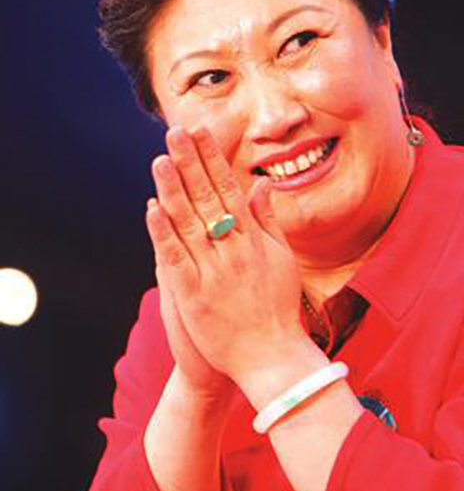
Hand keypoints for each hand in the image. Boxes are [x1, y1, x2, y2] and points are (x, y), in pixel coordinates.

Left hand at [147, 126, 304, 387]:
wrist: (272, 358)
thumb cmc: (279, 308)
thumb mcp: (283, 260)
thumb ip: (269, 221)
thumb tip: (260, 185)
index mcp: (254, 239)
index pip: (230, 189)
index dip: (213, 159)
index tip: (201, 132)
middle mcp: (234, 250)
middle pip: (208, 198)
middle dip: (191, 162)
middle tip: (175, 132)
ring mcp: (213, 272)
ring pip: (189, 223)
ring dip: (173, 189)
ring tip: (160, 159)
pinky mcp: (194, 297)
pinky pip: (176, 260)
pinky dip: (164, 234)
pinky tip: (152, 209)